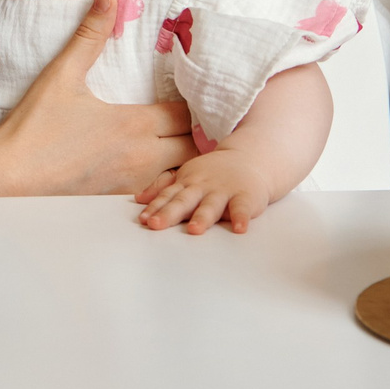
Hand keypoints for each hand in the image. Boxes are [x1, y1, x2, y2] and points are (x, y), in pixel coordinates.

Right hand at [0, 0, 191, 199]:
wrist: (7, 180)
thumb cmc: (34, 128)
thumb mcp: (61, 75)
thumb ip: (90, 35)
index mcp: (135, 124)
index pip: (187, 113)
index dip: (193, 102)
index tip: (190, 92)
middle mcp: (143, 158)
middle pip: (194, 146)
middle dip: (197, 132)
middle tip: (190, 117)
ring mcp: (134, 185)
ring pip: (181, 173)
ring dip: (185, 159)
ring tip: (178, 143)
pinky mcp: (120, 202)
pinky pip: (160, 194)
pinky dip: (166, 183)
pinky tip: (152, 170)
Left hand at [134, 149, 273, 233]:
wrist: (250, 158)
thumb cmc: (214, 174)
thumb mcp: (187, 176)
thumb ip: (164, 188)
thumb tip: (139, 199)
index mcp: (187, 183)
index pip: (168, 196)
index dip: (155, 208)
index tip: (143, 220)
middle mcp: (203, 187)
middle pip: (184, 201)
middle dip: (170, 213)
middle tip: (156, 225)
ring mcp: (224, 191)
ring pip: (211, 205)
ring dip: (202, 217)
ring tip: (194, 230)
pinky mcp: (246, 196)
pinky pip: (243, 208)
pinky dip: (241, 217)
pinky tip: (239, 228)